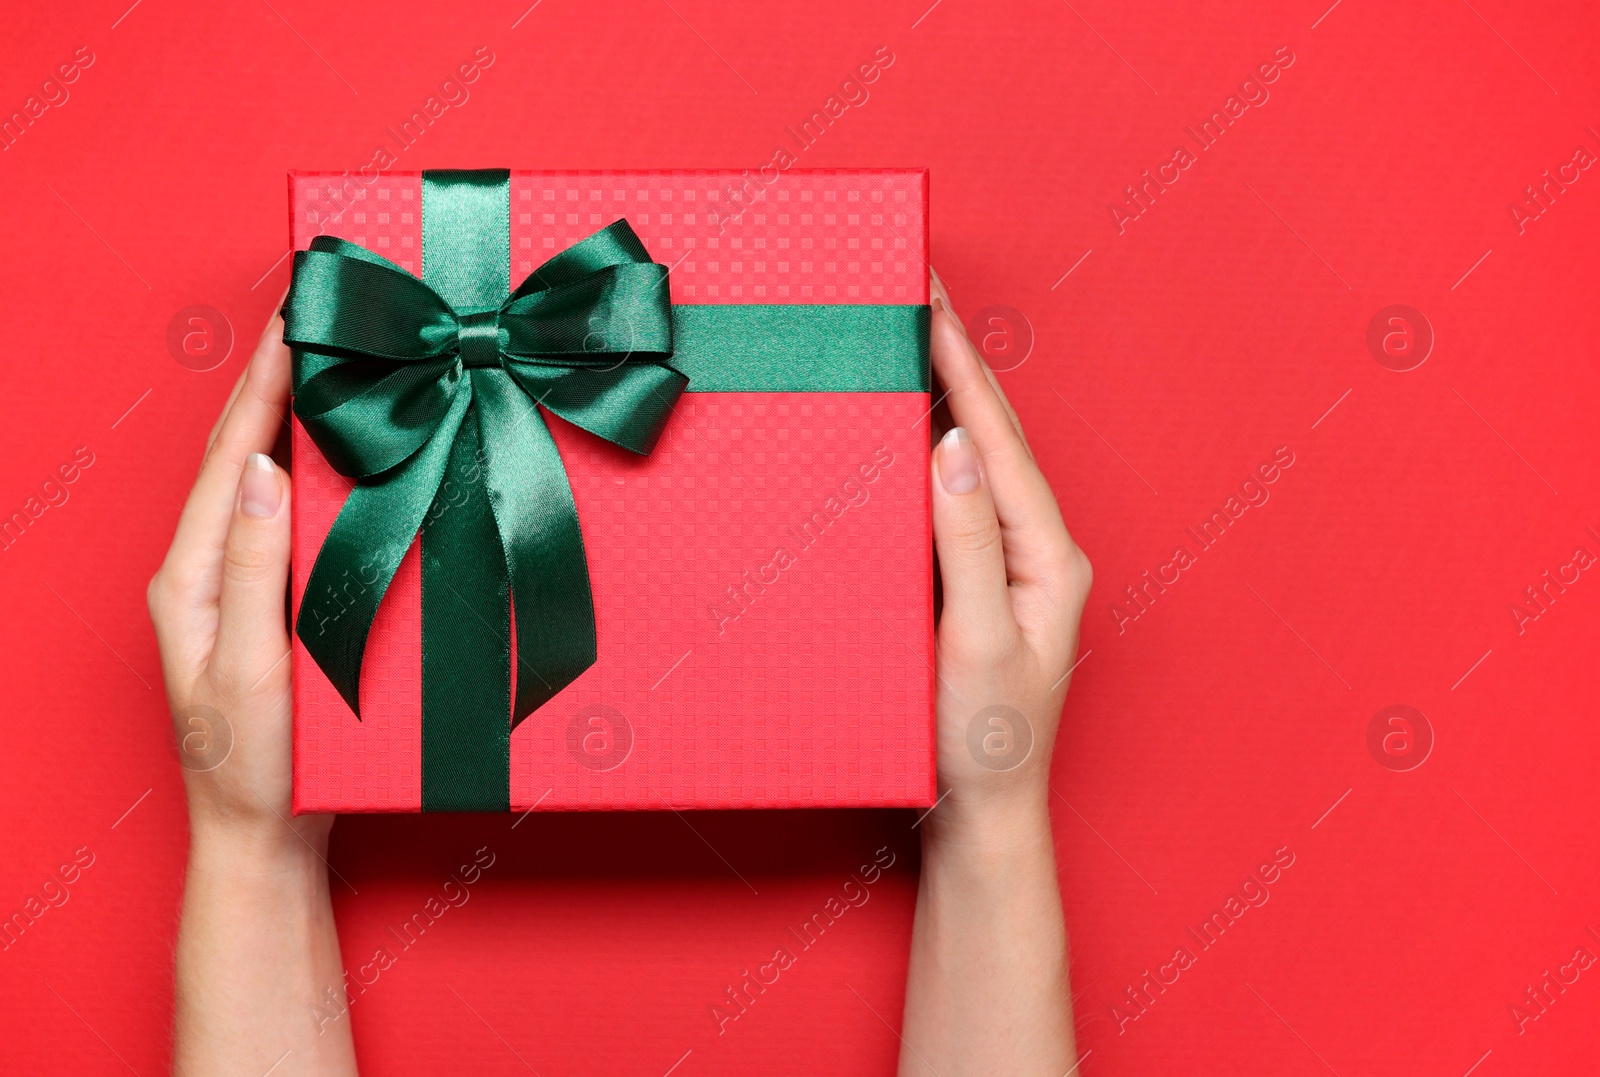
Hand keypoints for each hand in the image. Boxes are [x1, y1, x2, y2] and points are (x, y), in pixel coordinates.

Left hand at [147, 312, 323, 856]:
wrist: (265, 838)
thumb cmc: (254, 767)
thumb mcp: (248, 668)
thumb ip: (252, 569)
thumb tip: (258, 468)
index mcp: (189, 578)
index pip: (226, 457)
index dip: (261, 383)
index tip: (295, 319)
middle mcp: (206, 572)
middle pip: (238, 455)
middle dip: (275, 380)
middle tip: (317, 320)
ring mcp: (238, 589)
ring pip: (264, 482)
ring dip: (294, 418)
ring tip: (332, 364)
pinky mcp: (273, 606)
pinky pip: (293, 520)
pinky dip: (316, 471)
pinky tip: (347, 456)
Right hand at [897, 275, 1088, 1074]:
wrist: (980, 817)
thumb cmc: (985, 744)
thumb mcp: (976, 642)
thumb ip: (968, 544)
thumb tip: (953, 448)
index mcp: (1050, 556)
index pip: (997, 441)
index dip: (962, 365)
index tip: (930, 300)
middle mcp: (1036, 552)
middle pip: (990, 438)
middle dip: (955, 361)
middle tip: (916, 294)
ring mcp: (1006, 569)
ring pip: (970, 465)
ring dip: (941, 399)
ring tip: (908, 339)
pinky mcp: (973, 587)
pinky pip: (948, 504)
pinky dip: (924, 455)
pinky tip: (899, 433)